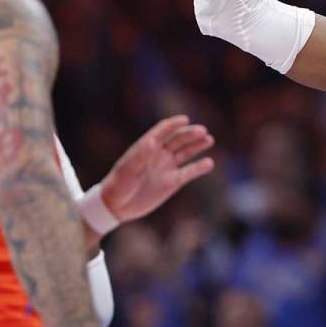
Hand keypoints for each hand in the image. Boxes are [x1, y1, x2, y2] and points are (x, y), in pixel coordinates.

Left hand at [97, 115, 214, 228]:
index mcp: (146, 147)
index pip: (162, 131)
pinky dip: (199, 167)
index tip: (185, 120)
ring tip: (209, 140)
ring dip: (197, 146)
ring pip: (186, 152)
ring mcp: (167, 167)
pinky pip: (189, 172)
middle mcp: (158, 154)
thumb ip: (140, 156)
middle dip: (190, 134)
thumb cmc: (118, 185)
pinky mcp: (173, 182)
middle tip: (203, 132)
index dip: (173, 124)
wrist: (116, 206)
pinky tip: (209, 163)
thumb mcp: (127, 170)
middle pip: (178, 139)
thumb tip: (152, 141)